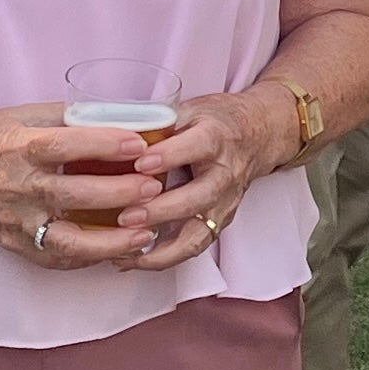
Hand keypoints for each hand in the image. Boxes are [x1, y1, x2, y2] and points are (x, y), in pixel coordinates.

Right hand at [0, 104, 189, 269]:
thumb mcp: (17, 116)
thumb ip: (63, 118)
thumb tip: (116, 117)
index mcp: (15, 147)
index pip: (65, 146)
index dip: (105, 144)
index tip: (140, 143)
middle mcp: (14, 187)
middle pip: (72, 194)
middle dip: (119, 192)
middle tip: (154, 187)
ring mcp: (14, 222)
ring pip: (68, 239)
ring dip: (112, 239)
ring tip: (146, 232)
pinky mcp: (14, 245)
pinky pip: (57, 257)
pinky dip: (90, 256)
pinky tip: (119, 250)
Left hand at [108, 83, 304, 274]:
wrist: (258, 136)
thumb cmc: (216, 121)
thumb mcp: (190, 109)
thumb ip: (157, 122)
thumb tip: (110, 130)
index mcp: (216, 138)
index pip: (196, 147)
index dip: (169, 155)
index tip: (140, 163)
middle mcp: (224, 174)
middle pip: (198, 198)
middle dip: (161, 211)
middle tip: (126, 217)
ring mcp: (224, 203)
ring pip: (198, 234)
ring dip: (161, 248)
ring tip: (126, 253)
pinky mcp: (219, 222)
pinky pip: (193, 247)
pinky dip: (163, 258)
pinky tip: (133, 260)